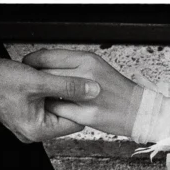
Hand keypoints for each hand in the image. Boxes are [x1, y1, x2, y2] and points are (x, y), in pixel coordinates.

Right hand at [0, 43, 100, 142]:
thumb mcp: (39, 81)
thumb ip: (68, 86)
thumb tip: (93, 90)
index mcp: (37, 131)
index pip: (75, 122)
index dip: (80, 104)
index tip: (83, 90)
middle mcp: (33, 133)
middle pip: (66, 117)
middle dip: (68, 100)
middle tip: (68, 82)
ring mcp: (28, 125)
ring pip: (56, 110)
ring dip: (58, 95)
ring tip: (52, 81)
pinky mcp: (26, 116)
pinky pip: (46, 107)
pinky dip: (48, 95)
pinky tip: (45, 83)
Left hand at [22, 49, 140, 137]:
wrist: (140, 111)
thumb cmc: (118, 91)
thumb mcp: (97, 68)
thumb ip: (73, 65)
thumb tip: (47, 64)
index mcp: (88, 60)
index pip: (47, 56)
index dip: (33, 61)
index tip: (29, 66)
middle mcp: (86, 75)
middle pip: (46, 73)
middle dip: (37, 79)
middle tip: (34, 84)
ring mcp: (87, 95)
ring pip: (50, 92)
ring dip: (45, 95)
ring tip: (47, 97)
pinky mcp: (87, 114)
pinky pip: (59, 110)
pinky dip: (55, 109)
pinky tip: (59, 109)